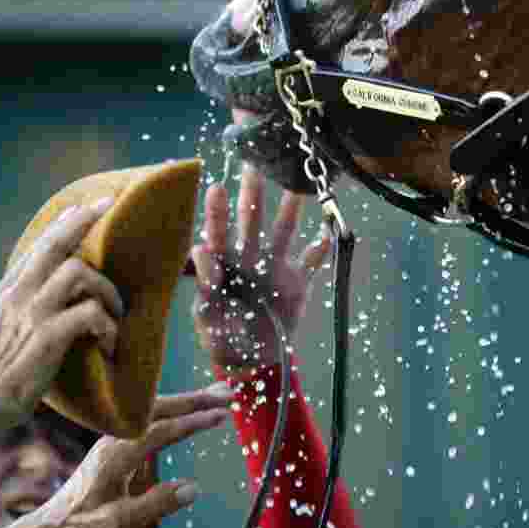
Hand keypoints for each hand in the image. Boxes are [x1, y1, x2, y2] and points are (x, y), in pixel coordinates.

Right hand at [0, 197, 125, 427]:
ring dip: (107, 292)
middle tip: (108, 204)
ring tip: (115, 318)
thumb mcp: (0, 331)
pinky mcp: (46, 336)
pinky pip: (89, 313)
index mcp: (4, 292)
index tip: (85, 208)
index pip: (38, 247)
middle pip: (55, 243)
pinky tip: (108, 344)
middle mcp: (15, 295)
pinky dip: (107, 326)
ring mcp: (30, 313)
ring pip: (78, 272)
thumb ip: (20, 309)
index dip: (64, 224)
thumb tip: (49, 297)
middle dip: (84, 220)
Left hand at [0, 384, 233, 527]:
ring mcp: (113, 440)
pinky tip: (183, 411)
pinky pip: (148, 419)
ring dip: (185, 401)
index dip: (194, 421)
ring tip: (214, 394)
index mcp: (117, 454)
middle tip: (227, 391)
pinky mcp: (114, 446)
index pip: (163, 429)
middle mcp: (115, 439)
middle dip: (195, 399)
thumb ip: (155, 504)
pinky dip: (171, 411)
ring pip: (154, 411)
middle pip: (160, 409)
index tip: (222, 414)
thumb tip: (194, 488)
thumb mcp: (118, 524)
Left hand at [189, 164, 330, 375]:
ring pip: (283, 232)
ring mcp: (275, 268)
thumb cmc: (222, 338)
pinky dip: (321, 248)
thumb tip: (199, 249)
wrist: (252, 360)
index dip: (217, 212)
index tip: (216, 189)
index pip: (218, 234)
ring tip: (297, 188)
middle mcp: (249, 259)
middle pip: (250, 222)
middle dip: (251, 195)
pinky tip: (329, 232)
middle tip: (252, 167)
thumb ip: (205, 287)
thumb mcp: (208, 319)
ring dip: (290, 210)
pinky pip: (312, 262)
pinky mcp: (298, 283)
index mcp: (224, 266)